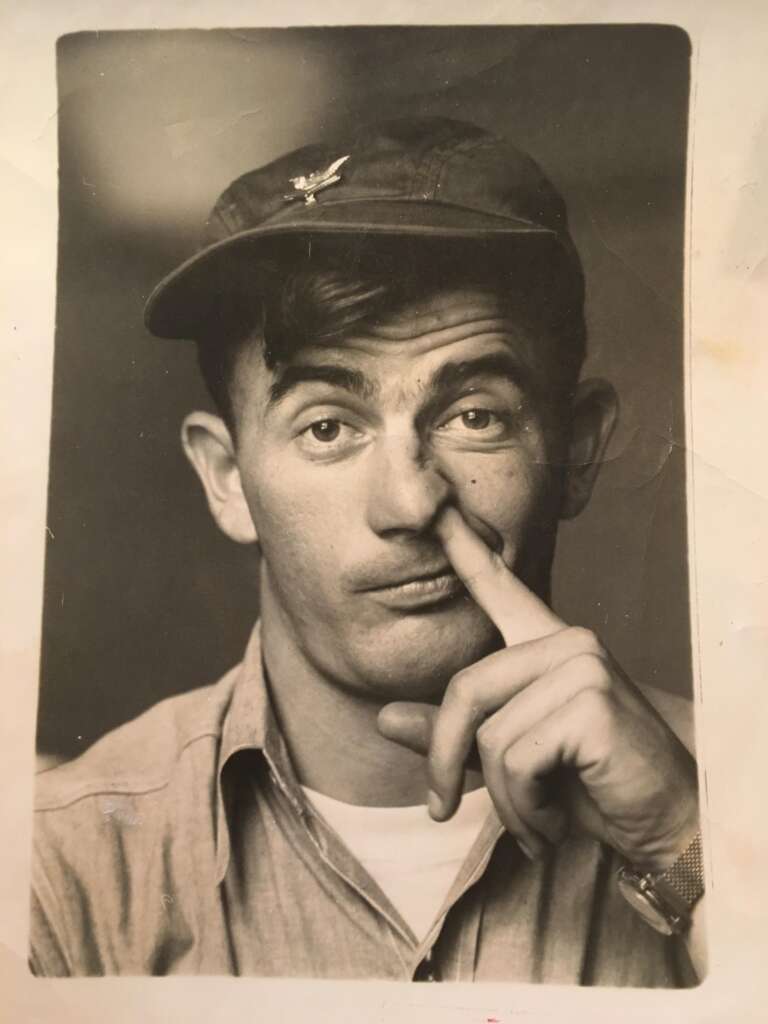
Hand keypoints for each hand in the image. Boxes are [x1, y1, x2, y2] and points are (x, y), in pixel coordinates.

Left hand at [378, 507, 698, 869]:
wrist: (666, 824)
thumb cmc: (590, 786)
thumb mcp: (510, 760)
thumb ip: (452, 735)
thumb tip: (382, 717)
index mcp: (545, 644)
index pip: (496, 586)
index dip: (460, 544)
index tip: (432, 502)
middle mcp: (566, 640)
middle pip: (465, 691)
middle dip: (446, 761)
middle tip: (442, 810)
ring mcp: (582, 663)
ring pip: (489, 736)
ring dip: (503, 801)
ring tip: (537, 821)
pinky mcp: (591, 699)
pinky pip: (516, 760)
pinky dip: (524, 808)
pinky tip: (555, 821)